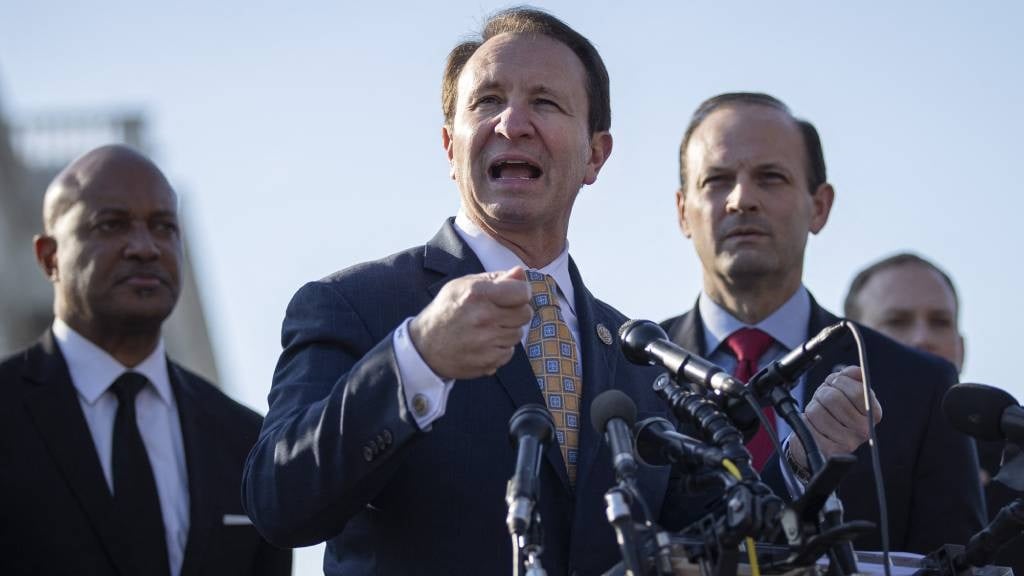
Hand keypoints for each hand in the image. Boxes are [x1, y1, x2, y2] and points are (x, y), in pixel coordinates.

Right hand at [409, 266, 532, 378]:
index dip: (521, 292)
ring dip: (507, 330)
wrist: (424, 347)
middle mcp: (483, 317)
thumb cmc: (446, 311)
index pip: (522, 292)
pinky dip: (500, 348)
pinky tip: (484, 343)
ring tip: (487, 328)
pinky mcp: (488, 361)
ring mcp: (486, 342)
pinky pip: (509, 352)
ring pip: (518, 334)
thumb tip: (520, 273)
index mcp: (477, 294)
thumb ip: (495, 278)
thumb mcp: (463, 285)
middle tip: (498, 313)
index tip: (513, 295)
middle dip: (516, 311)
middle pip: (525, 313)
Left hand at [787, 365, 882, 469]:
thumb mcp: (844, 388)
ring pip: (817, 411)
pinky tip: (813, 425)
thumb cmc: (834, 408)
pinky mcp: (829, 450)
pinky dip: (805, 420)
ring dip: (813, 407)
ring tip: (819, 413)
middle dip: (823, 393)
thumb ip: (852, 375)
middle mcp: (864, 430)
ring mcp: (848, 443)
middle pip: (833, 399)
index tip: (835, 383)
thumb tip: (856, 371)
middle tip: (823, 399)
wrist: (821, 436)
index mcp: (873, 413)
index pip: (857, 391)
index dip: (840, 382)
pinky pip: (807, 424)